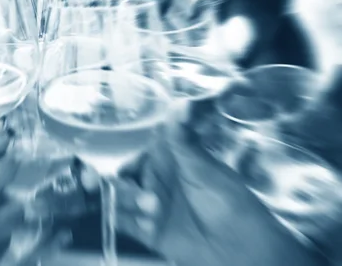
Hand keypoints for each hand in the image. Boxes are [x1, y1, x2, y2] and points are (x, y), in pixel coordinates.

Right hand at [115, 124, 326, 265]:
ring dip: (129, 205)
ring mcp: (151, 206)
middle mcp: (155, 180)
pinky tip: (148, 225)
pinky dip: (129, 223)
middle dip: (121, 185)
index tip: (110, 161)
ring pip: (121, 200)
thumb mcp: (204, 168)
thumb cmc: (229, 200)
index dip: (117, 154)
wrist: (243, 248)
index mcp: (166, 159)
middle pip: (121, 177)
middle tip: (124, 191)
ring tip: (153, 211)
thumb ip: (184, 139)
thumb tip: (183, 103)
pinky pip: (125, 224)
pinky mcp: (150, 231)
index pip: (132, 151)